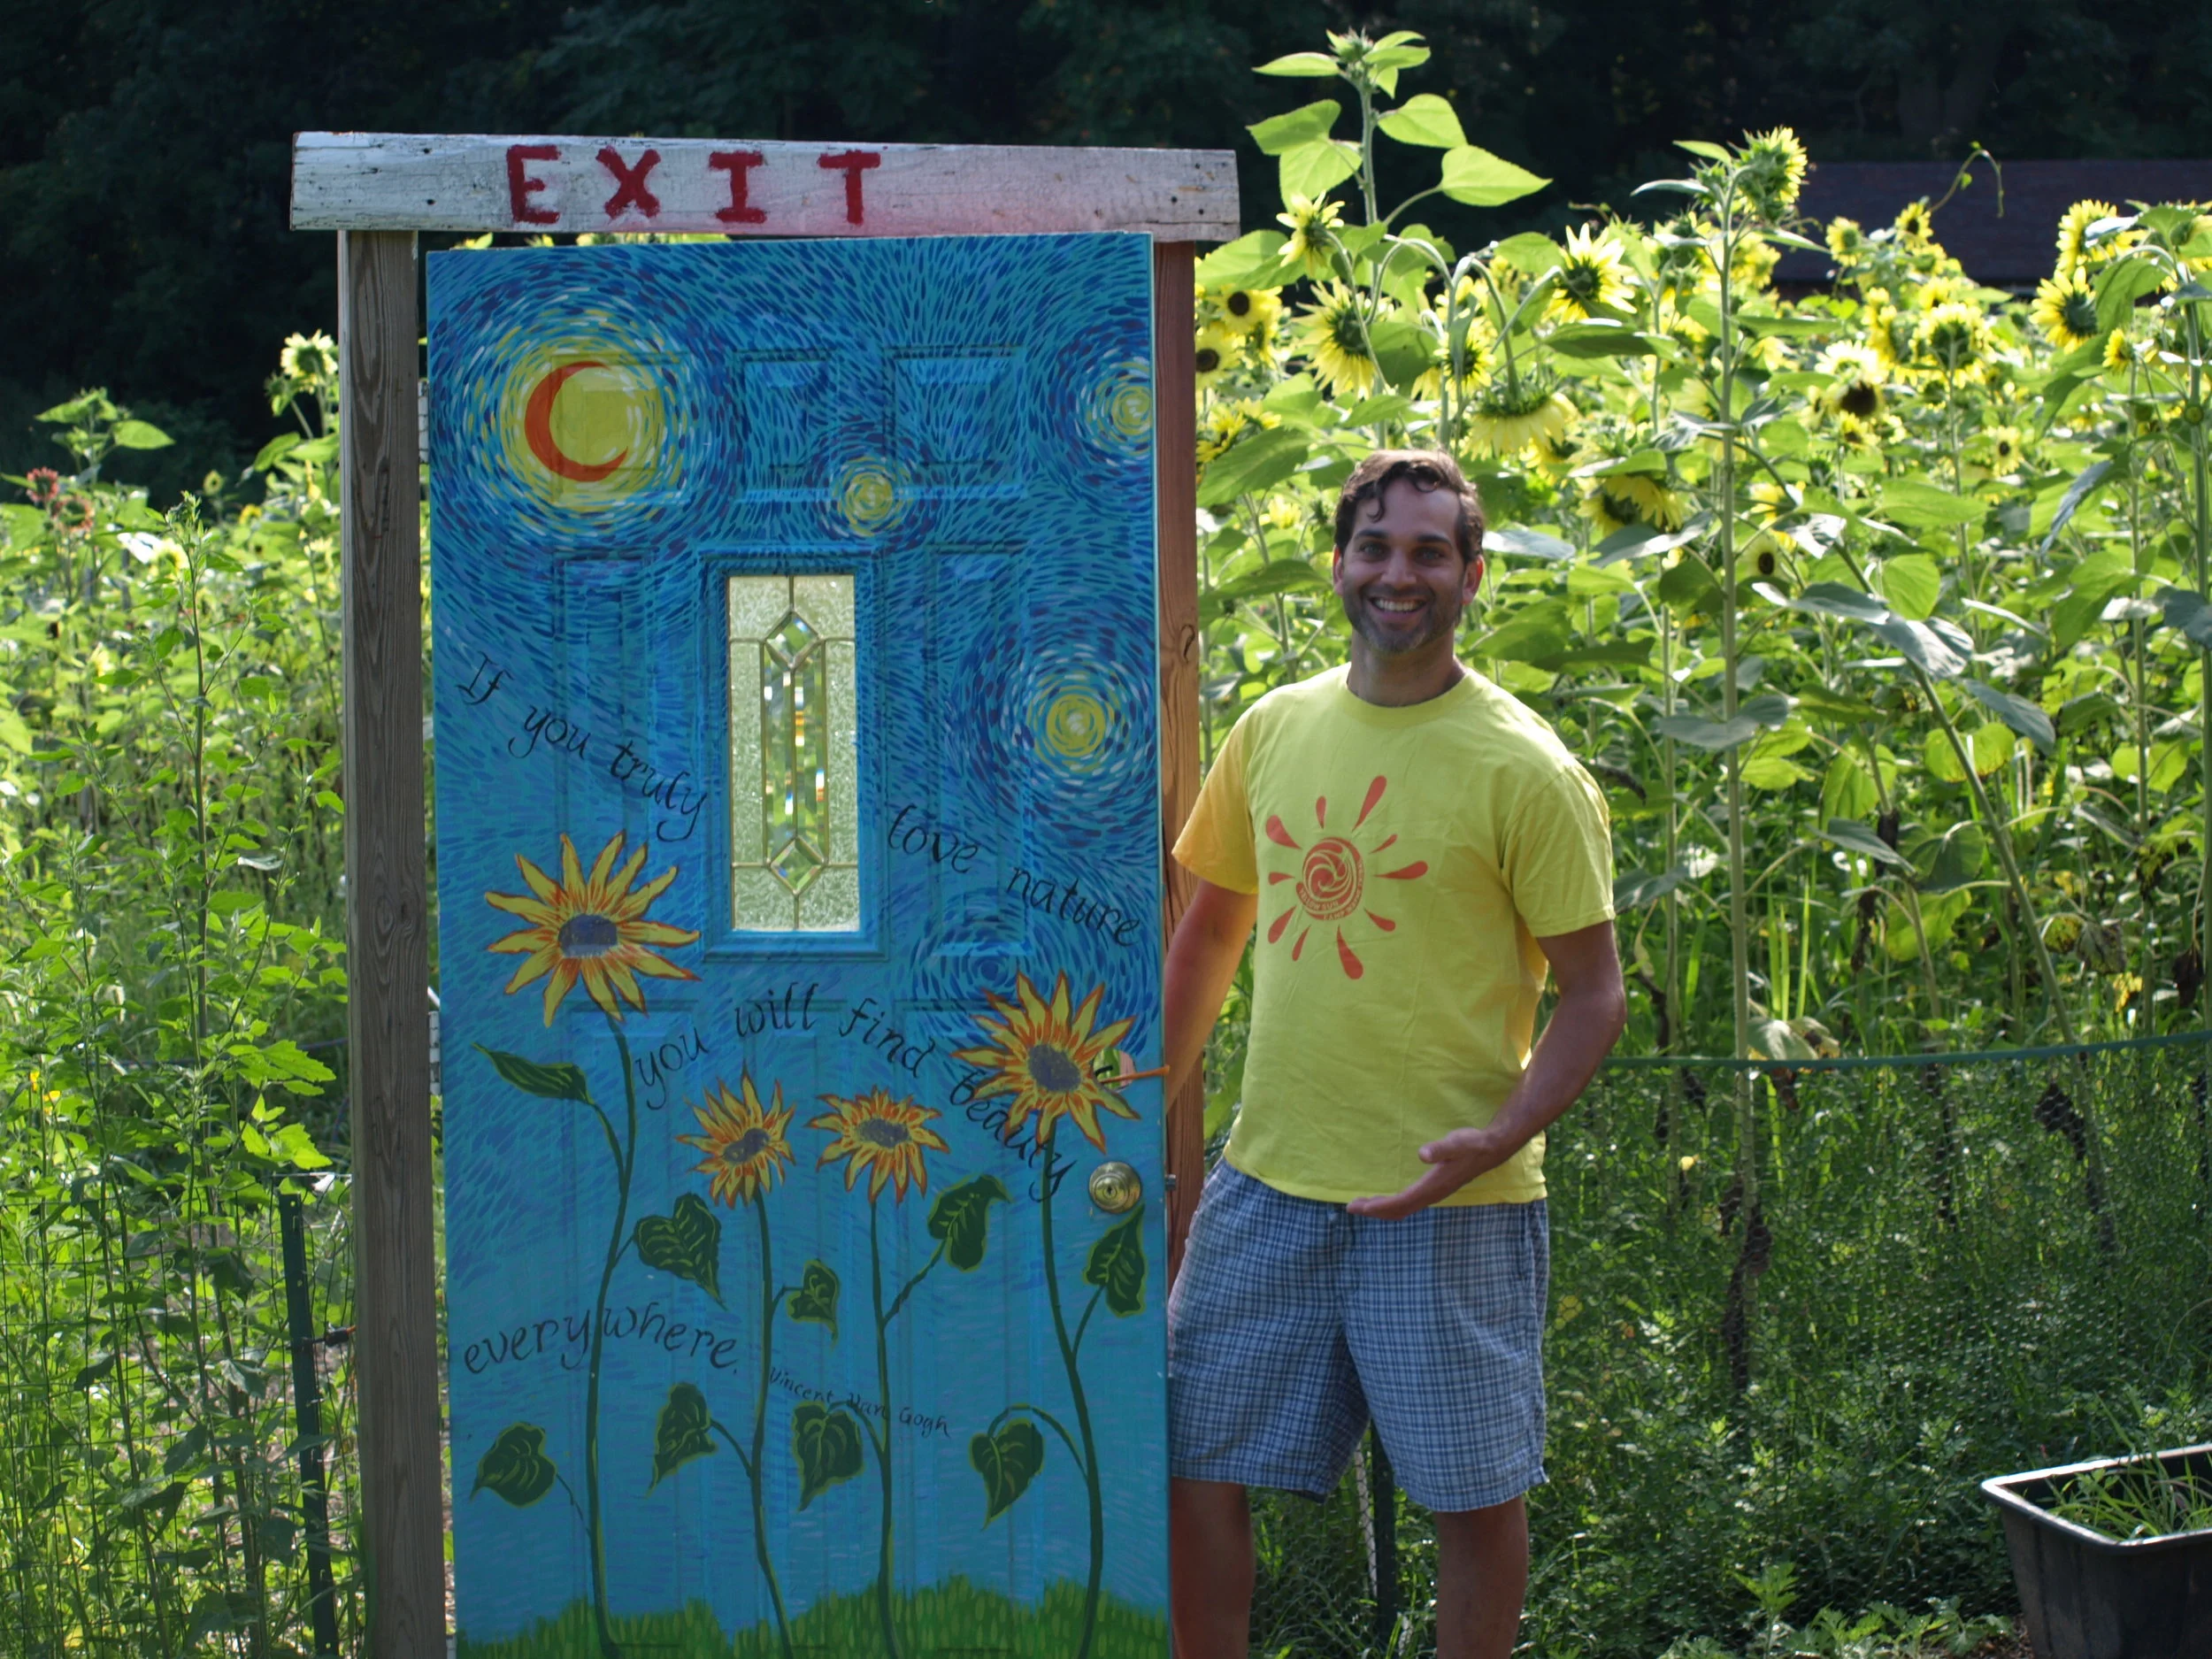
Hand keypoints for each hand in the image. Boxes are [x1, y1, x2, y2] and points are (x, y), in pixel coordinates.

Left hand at [1345, 1125, 1514, 1218]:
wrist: (1492, 1149)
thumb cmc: (1472, 1143)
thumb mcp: (1456, 1142)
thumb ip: (1440, 1148)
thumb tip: (1422, 1154)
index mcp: (1433, 1187)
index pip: (1401, 1203)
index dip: (1379, 1207)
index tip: (1359, 1207)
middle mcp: (1432, 1194)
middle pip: (1399, 1210)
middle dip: (1375, 1210)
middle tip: (1351, 1207)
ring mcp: (1434, 1193)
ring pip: (1404, 1208)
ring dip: (1383, 1208)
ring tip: (1362, 1205)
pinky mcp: (1435, 1189)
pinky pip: (1409, 1202)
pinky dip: (1393, 1203)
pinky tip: (1385, 1198)